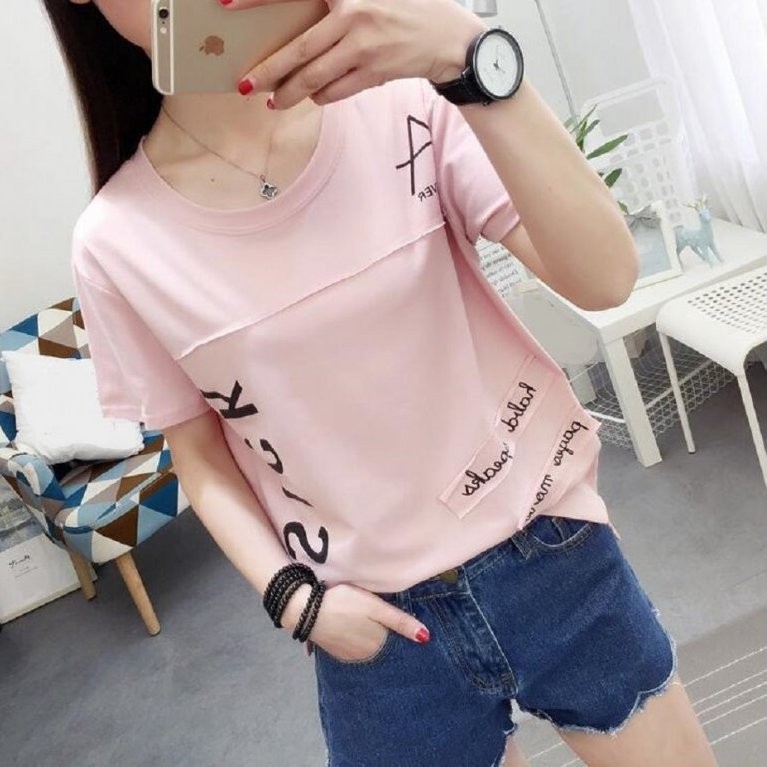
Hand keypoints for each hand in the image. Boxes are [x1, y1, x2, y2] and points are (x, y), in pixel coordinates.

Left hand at [220, 0, 486, 107]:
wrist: (448, 37)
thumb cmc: (407, 8)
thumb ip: (334, 5)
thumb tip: (299, 31)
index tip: (226, 4)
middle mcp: (352, 17)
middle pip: (298, 52)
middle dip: (267, 72)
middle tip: (245, 84)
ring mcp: (364, 49)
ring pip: (314, 79)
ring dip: (289, 94)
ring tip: (273, 101)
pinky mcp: (374, 73)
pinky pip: (336, 92)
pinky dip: (320, 97)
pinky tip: (310, 97)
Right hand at [281, 582, 429, 661]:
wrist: (304, 609)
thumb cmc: (344, 602)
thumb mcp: (375, 606)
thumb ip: (400, 622)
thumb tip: (426, 638)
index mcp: (377, 646)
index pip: (398, 646)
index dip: (403, 637)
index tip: (409, 630)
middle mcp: (364, 657)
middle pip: (383, 649)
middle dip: (389, 641)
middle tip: (391, 626)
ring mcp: (347, 656)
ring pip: (367, 651)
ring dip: (372, 642)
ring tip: (373, 627)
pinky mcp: (334, 651)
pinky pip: (352, 650)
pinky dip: (357, 643)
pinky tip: (356, 632)